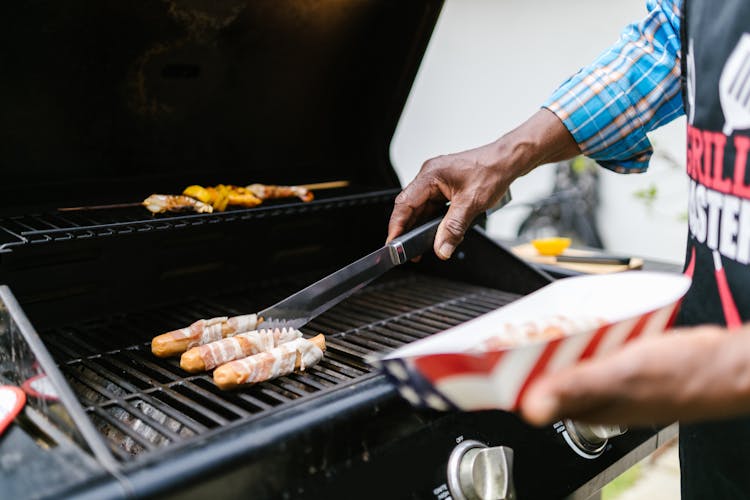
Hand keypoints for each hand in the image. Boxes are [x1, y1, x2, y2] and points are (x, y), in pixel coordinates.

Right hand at [387, 109, 579, 258]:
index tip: (393, 242)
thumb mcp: (471, 204)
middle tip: (405, 250)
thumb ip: (453, 229)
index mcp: (430, 175)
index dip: (396, 225)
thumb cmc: (492, 171)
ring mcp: (436, 181)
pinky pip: (432, 206)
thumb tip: (441, 248)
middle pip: (410, 207)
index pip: (404, 203)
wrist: (508, 161)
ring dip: (420, 226)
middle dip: (407, 229)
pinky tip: (436, 232)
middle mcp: (430, 176)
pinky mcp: (445, 186)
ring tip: (420, 246)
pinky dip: (432, 220)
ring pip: (421, 208)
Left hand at [520, 325, 749, 425]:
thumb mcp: (621, 374)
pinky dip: (584, 341)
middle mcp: (602, 399)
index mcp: (592, 408)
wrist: (734, 363)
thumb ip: (575, 387)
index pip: (536, 398)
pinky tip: (584, 325)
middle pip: (550, 380)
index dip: (510, 381)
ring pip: (573, 366)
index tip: (488, 361)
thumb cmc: (684, 372)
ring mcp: (618, 383)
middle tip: (508, 335)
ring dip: (554, 348)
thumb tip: (529, 408)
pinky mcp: (634, 366)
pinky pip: (597, 353)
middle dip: (527, 360)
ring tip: (538, 325)